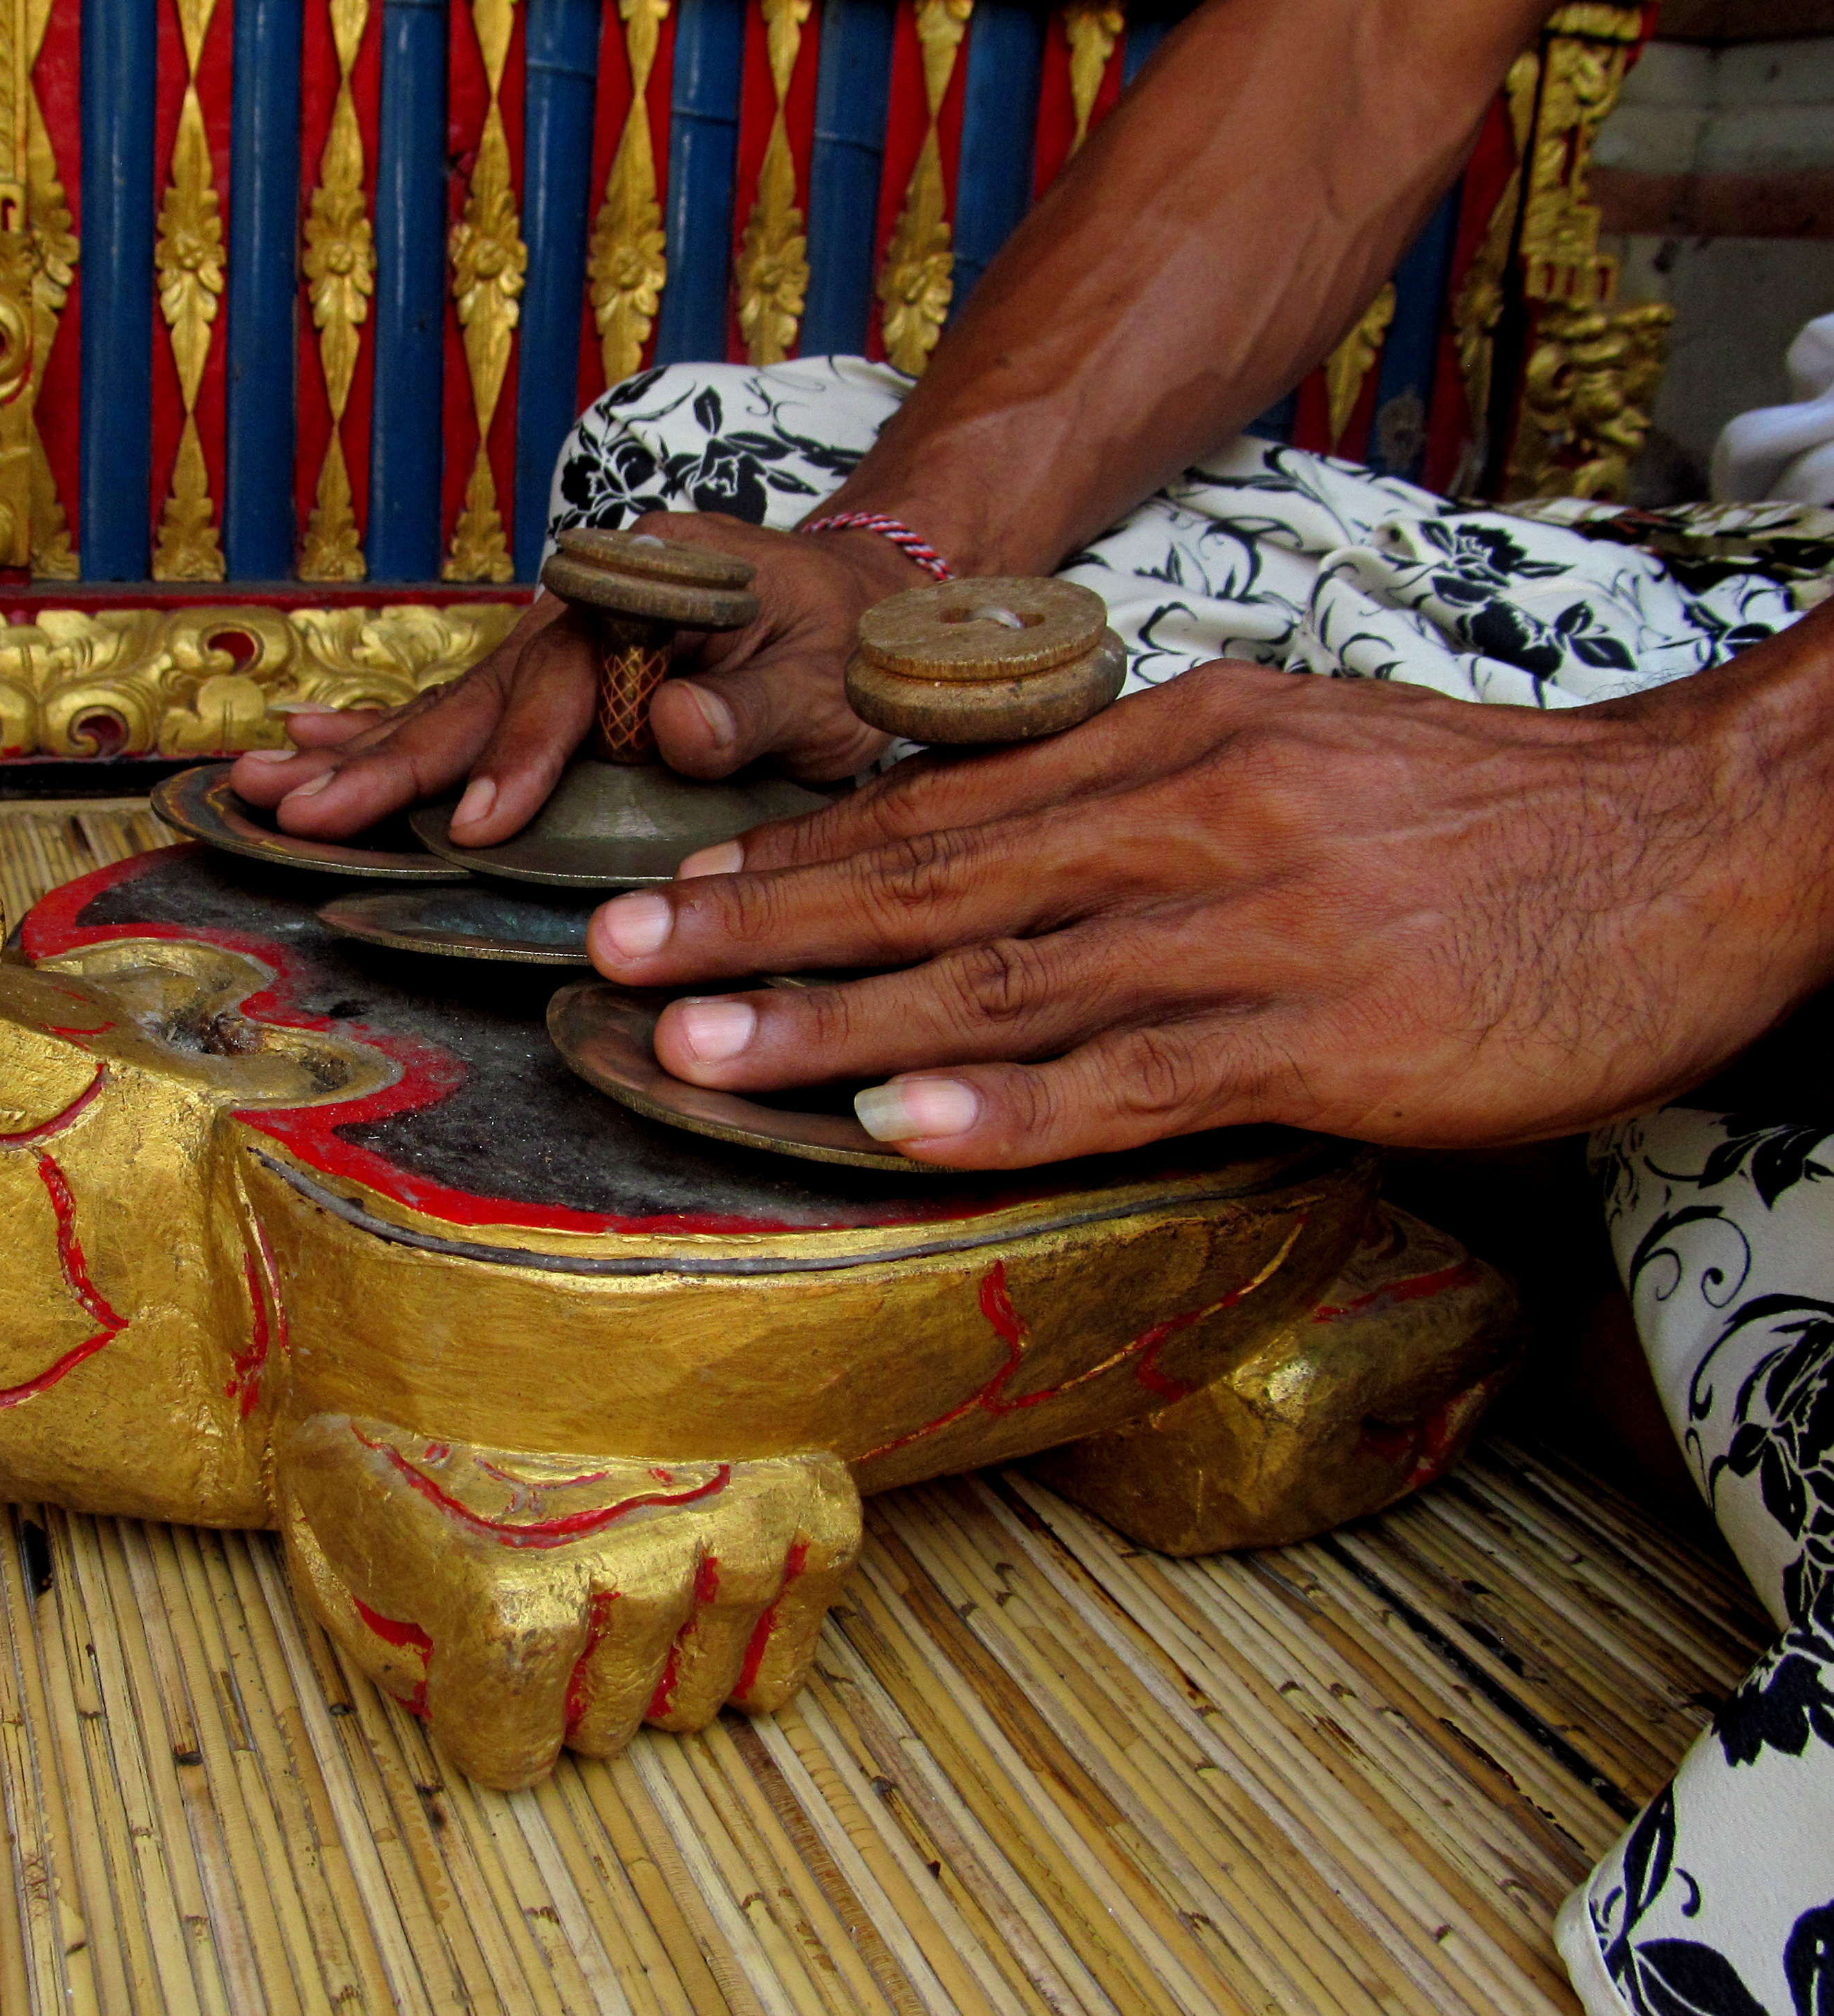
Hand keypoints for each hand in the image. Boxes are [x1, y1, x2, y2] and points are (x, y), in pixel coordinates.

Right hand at [228, 513, 928, 844]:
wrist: (854, 596)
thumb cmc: (845, 640)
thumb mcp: (828, 672)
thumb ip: (755, 706)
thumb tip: (677, 733)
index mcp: (641, 593)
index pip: (567, 688)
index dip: (519, 758)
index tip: (478, 823)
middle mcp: (576, 613)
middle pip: (474, 697)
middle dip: (383, 762)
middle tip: (297, 809)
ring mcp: (551, 647)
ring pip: (444, 711)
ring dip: (352, 755)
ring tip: (258, 785)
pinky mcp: (543, 685)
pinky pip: (455, 717)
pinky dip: (377, 738)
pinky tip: (301, 749)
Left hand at [584, 624, 1833, 1167]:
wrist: (1695, 839)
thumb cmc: (1488, 813)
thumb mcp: (1298, 752)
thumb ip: (1149, 799)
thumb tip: (1013, 849)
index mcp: (1174, 743)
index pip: (942, 810)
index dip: (796, 859)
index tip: (675, 893)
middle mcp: (1187, 817)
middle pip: (929, 880)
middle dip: (757, 925)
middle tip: (610, 963)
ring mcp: (1251, 925)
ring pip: (1002, 977)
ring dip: (836, 1018)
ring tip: (698, 1051)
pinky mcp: (1322, 1033)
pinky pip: (1137, 1074)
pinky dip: (1014, 1104)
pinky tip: (905, 1128)